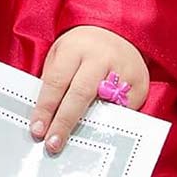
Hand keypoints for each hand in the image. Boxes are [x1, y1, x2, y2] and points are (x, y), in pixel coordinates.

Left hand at [30, 26, 148, 155]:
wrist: (117, 31)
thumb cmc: (82, 48)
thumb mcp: (60, 53)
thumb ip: (53, 81)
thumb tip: (44, 119)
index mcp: (76, 47)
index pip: (57, 81)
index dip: (46, 108)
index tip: (37, 131)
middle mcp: (100, 57)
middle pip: (80, 94)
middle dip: (64, 122)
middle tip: (52, 145)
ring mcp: (123, 70)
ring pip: (104, 105)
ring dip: (88, 128)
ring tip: (74, 145)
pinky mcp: (139, 84)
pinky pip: (123, 111)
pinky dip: (110, 124)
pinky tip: (99, 134)